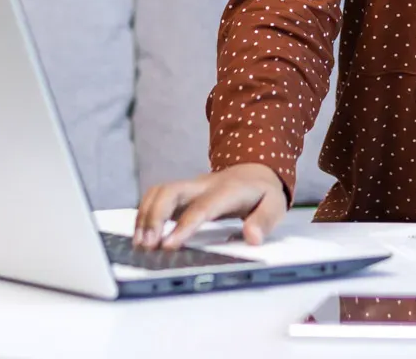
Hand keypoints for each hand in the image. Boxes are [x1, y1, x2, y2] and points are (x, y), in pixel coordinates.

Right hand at [135, 162, 287, 250]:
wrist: (256, 169)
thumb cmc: (263, 191)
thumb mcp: (275, 205)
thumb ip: (264, 221)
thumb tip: (252, 238)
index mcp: (226, 191)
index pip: (201, 208)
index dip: (183, 226)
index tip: (168, 245)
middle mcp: (203, 185)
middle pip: (170, 192)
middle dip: (154, 217)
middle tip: (146, 245)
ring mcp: (190, 187)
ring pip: (159, 192)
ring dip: (145, 216)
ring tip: (140, 243)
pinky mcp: (182, 193)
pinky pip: (157, 197)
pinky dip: (145, 213)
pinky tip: (142, 234)